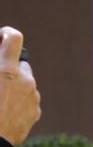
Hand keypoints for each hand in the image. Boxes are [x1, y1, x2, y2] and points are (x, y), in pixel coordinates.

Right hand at [0, 27, 41, 145]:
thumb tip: (0, 60)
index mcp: (7, 71)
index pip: (14, 38)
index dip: (7, 34)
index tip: (1, 37)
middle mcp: (25, 81)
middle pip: (22, 65)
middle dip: (9, 68)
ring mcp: (33, 97)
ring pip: (26, 84)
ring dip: (14, 86)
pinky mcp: (36, 112)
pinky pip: (28, 100)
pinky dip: (19, 101)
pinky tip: (4, 110)